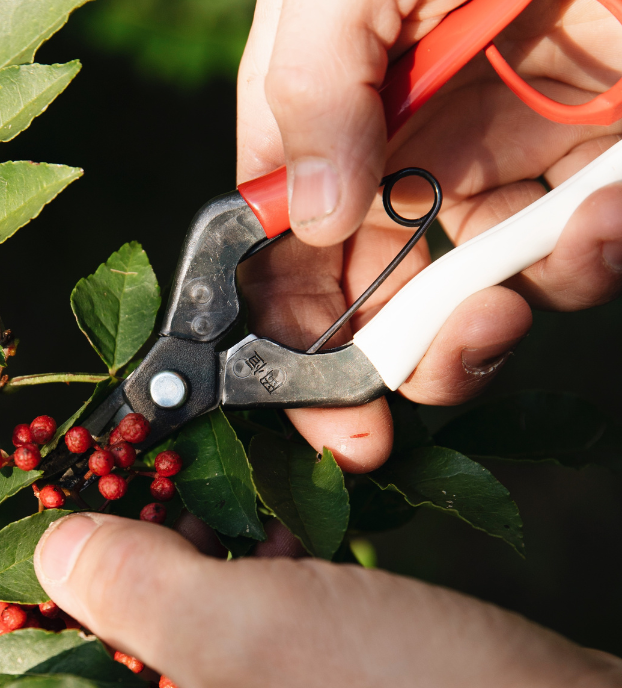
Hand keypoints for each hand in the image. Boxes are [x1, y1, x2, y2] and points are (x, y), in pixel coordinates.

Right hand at [238, 0, 621, 470]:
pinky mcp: (604, 158)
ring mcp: (512, 154)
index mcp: (336, 112)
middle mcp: (414, 145)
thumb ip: (308, 89)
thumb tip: (310, 219)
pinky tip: (600, 211)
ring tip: (517, 288)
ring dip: (488, 321)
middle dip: (389, 364)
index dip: (289, 335)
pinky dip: (591, 251)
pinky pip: (585, 243)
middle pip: (381, 294)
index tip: (311, 405)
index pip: (290, 249)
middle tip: (392, 406)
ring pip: (483, 289)